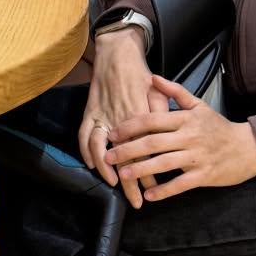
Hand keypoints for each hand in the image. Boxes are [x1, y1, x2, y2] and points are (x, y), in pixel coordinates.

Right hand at [81, 29, 164, 208]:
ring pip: (102, 150)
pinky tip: (91, 164)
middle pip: (124, 158)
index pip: (146, 152)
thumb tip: (171, 137)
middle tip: (135, 202)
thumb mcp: (157, 93)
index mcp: (139, 117)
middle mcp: (119, 120)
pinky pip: (84, 135)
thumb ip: (163, 115)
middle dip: (130, 182)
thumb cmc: (139, 74)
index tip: (156, 189)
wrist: (116, 54)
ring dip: (106, 170)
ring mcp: (102, 117)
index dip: (151, 172)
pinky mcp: (90, 112)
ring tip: (113, 185)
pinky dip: (85, 151)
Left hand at [105, 75, 255, 202]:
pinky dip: (165, 190)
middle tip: (109, 156)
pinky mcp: (204, 175)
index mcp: (185, 119)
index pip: (152, 120)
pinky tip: (149, 195)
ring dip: (142, 169)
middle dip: (128, 149)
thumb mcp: (198, 105)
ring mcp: (197, 157)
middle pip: (153, 142)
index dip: (130, 126)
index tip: (113, 133)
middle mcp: (189, 137)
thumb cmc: (219, 126)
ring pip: (164, 163)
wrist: (249, 147)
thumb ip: (175, 92)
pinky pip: (181, 184)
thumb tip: (153, 77)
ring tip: (123, 174)